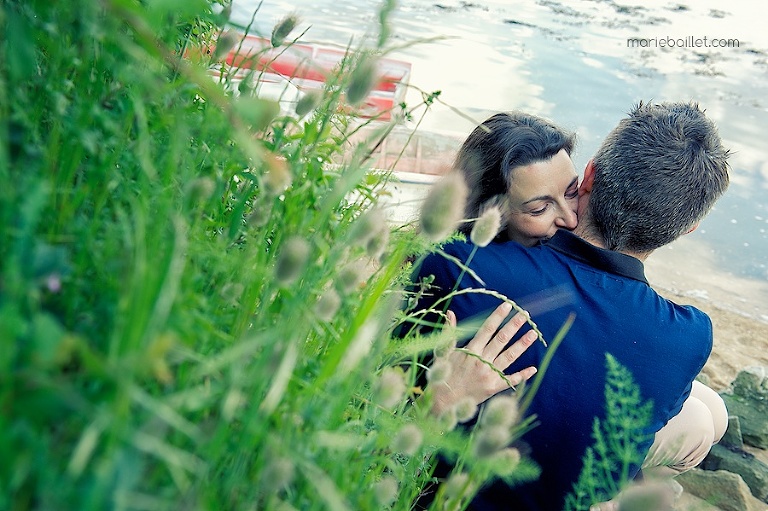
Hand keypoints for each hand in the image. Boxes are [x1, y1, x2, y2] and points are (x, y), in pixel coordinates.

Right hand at [430, 302, 537, 416]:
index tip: (508, 306)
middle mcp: (481, 361)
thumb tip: (450, 313)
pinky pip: (510, 380)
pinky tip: (533, 368)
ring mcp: (489, 375)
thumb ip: (449, 333)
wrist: (442, 403)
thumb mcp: (442, 352)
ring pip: (509, 357)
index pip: (487, 329)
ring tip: (533, 333)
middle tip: (525, 315)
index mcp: (470, 351)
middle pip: (501, 340)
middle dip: (513, 326)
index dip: (498, 317)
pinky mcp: (493, 388)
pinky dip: (522, 375)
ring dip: (522, 345)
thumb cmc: (442, 376)